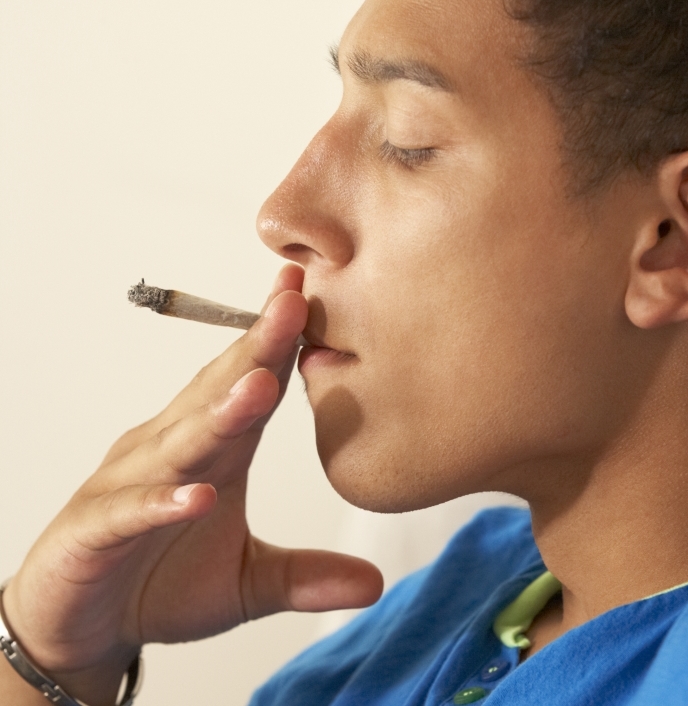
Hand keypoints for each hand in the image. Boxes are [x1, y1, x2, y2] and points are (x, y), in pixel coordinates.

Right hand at [0, 264, 381, 705]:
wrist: (80, 621)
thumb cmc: (163, 583)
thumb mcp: (247, 583)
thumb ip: (306, 576)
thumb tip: (376, 584)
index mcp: (216, 452)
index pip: (252, 385)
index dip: (280, 342)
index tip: (309, 296)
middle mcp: (173, 453)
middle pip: (218, 392)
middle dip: (257, 347)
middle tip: (293, 302)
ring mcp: (130, 486)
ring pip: (180, 442)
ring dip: (219, 413)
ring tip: (260, 386)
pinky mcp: (95, 530)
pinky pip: (132, 511)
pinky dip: (163, 501)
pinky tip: (200, 497)